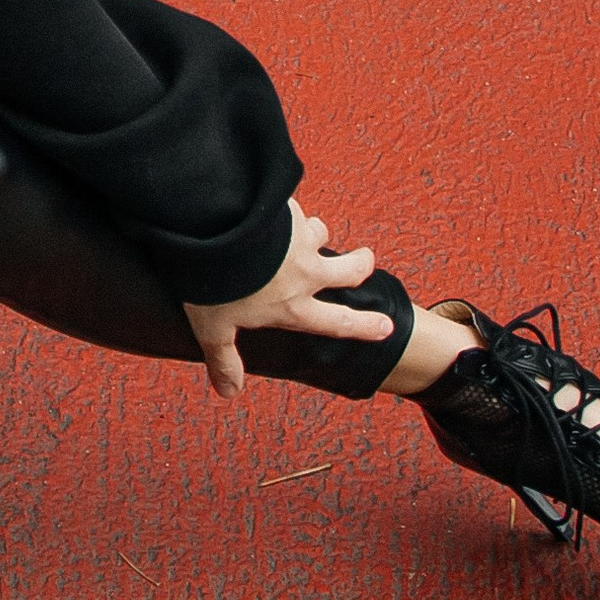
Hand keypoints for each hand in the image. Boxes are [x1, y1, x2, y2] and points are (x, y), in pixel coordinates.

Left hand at [182, 200, 391, 398]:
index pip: (337, 322)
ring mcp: (301, 238)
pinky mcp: (289, 209)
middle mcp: (307, 273)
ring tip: (293, 230)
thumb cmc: (213, 284)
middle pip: (350, 269)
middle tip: (364, 260)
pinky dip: (282, 209)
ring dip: (312, 231)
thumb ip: (224, 358)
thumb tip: (229, 392)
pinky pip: (292, 207)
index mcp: (294, 307)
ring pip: (320, 232)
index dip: (364, 326)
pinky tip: (261, 207)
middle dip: (361, 264)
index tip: (386, 326)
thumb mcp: (213, 329)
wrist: (213, 231)